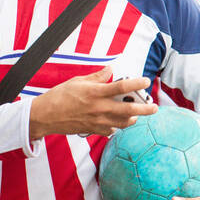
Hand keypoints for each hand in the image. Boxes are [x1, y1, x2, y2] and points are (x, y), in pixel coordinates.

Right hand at [29, 66, 155, 139]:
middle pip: (129, 109)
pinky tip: (117, 121)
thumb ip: (97, 77)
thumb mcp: (78, 81)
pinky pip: (111, 130)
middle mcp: (99, 108)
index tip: (146, 81)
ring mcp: (97, 121)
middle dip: (145, 109)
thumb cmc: (60, 96)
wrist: (44, 116)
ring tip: (137, 115)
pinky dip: (116, 126)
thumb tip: (110, 70)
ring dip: (133, 119)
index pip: (121, 87)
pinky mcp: (93, 130)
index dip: (136, 84)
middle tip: (155, 108)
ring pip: (123, 123)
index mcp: (95, 92)